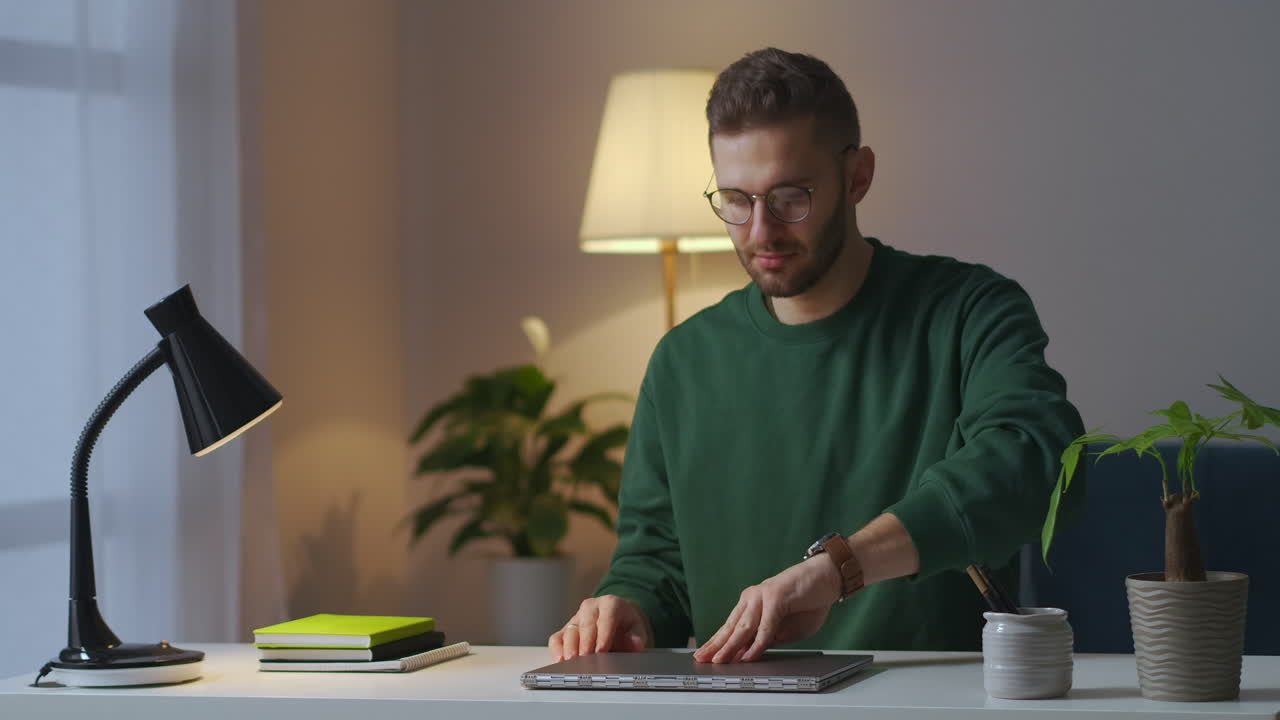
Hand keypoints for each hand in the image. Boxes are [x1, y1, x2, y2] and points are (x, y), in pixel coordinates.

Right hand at [547, 595, 651, 659]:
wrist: (617, 619)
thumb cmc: (625, 625)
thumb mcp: (637, 627)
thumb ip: (638, 635)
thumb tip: (635, 643)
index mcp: (610, 604)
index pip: (607, 617)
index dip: (604, 634)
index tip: (602, 650)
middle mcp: (591, 607)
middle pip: (587, 624)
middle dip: (586, 643)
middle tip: (586, 659)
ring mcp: (577, 618)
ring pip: (570, 630)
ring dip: (570, 646)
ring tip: (571, 661)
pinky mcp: (566, 629)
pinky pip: (557, 637)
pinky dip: (556, 649)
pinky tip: (559, 660)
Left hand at [692, 555, 840, 663]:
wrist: (828, 577)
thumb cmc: (809, 601)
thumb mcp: (787, 629)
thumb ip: (770, 638)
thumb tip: (752, 652)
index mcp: (753, 605)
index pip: (731, 627)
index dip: (717, 643)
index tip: (704, 656)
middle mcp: (753, 599)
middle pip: (731, 628)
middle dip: (716, 646)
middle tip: (702, 660)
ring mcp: (762, 596)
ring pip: (744, 627)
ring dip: (731, 646)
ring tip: (720, 661)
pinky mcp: (776, 596)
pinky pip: (765, 626)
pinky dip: (758, 643)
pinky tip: (749, 655)